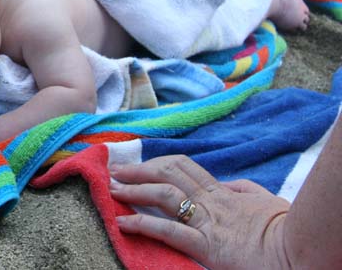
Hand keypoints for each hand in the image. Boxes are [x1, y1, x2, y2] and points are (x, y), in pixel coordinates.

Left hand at [109, 155, 290, 269]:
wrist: (301, 250)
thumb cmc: (287, 229)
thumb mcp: (264, 201)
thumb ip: (242, 190)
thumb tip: (226, 184)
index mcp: (223, 193)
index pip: (182, 168)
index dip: (156, 163)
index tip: (136, 164)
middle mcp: (211, 203)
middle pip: (167, 175)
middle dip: (138, 171)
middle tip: (115, 172)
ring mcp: (208, 223)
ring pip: (163, 196)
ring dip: (134, 191)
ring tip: (112, 191)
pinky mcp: (207, 246)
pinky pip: (168, 231)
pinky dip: (141, 225)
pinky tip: (122, 222)